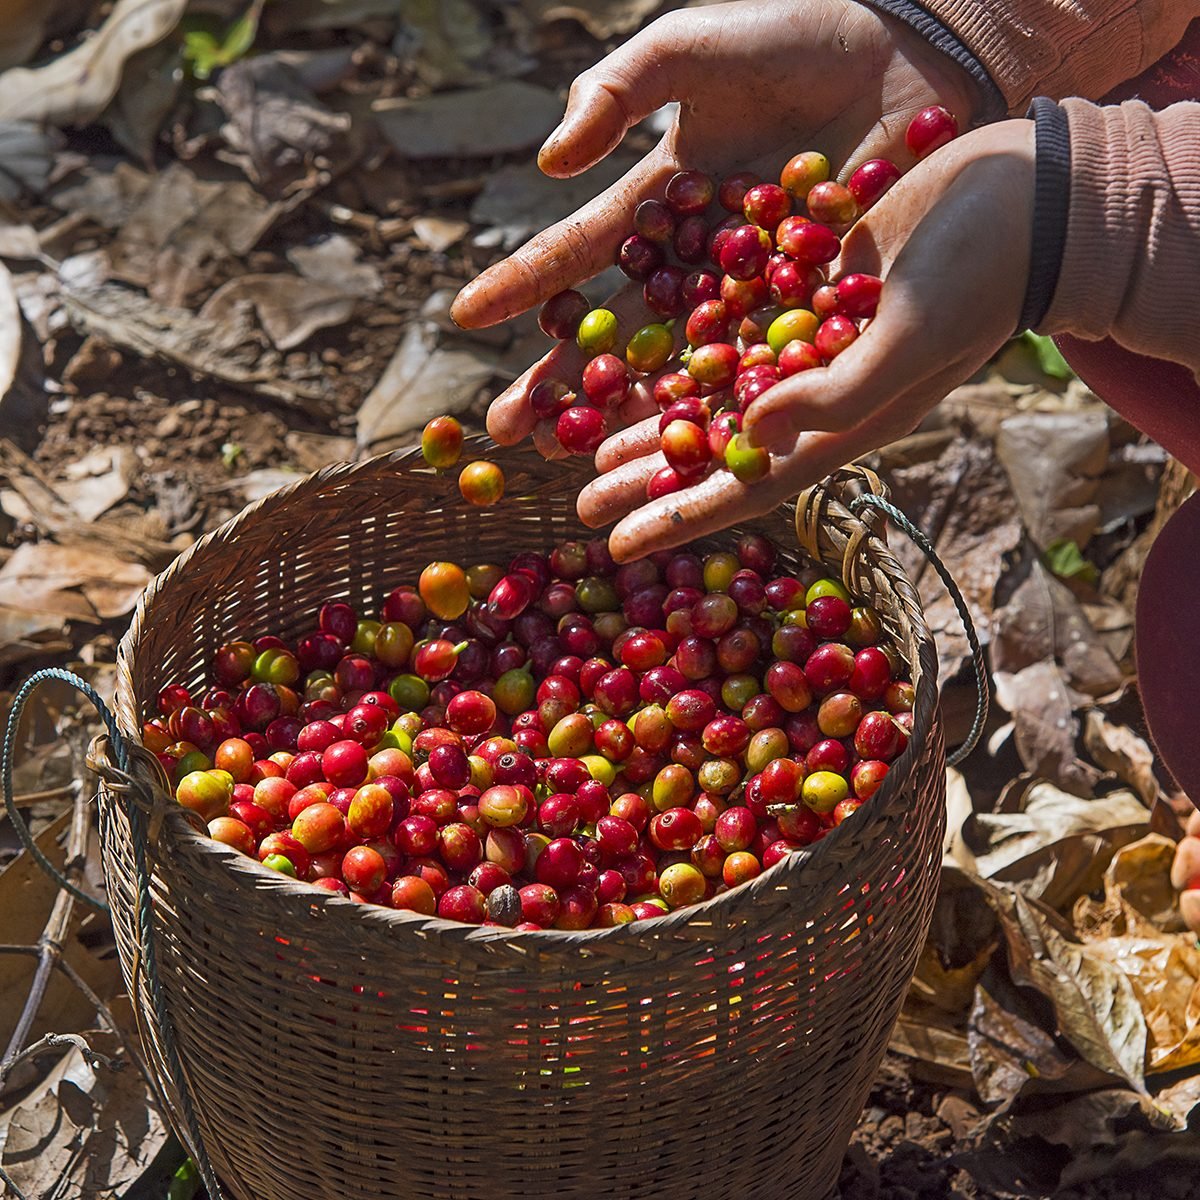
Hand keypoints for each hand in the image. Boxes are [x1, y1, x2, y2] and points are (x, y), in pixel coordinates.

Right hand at [449, 0, 980, 445]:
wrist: (908, 57)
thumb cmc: (795, 38)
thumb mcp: (688, 46)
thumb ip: (615, 91)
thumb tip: (549, 163)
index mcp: (655, 200)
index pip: (576, 251)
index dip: (521, 282)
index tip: (464, 316)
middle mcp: (691, 260)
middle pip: (612, 330)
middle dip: (559, 380)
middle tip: (508, 432)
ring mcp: (744, 293)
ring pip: (672, 365)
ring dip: (623, 413)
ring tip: (575, 458)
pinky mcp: (800, 313)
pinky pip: (749, 368)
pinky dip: (712, 410)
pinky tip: (677, 450)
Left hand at [577, 119, 1035, 560]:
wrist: (1023, 196)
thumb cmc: (979, 278)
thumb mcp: (909, 343)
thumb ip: (832, 397)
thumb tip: (748, 434)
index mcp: (840, 426)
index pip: (745, 488)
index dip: (678, 517)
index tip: (614, 544)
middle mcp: (812, 395)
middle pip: (713, 449)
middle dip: (648, 477)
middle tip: (579, 499)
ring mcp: (799, 343)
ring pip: (705, 396)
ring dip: (650, 421)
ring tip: (588, 447)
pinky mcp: (792, 291)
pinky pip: (716, 331)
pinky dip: (671, 348)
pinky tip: (626, 358)